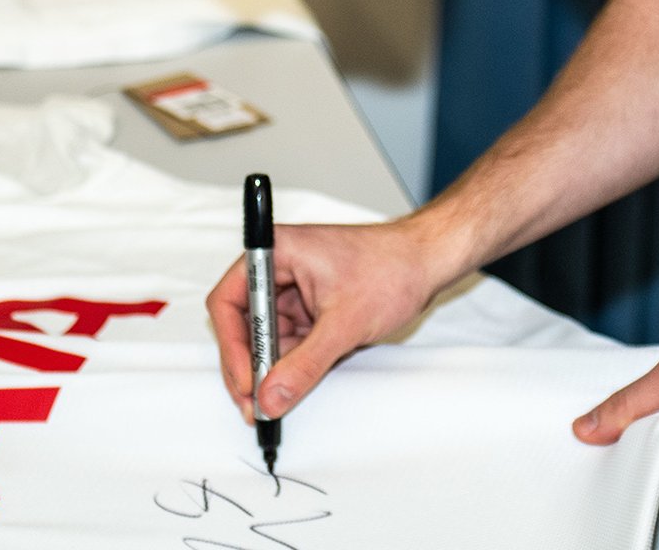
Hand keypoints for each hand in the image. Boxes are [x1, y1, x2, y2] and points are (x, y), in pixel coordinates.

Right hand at [206, 218, 450, 422]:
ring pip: (267, 338)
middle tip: (254, 405)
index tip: (244, 381)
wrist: (429, 263)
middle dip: (248, 365)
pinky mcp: (311, 308)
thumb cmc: (392, 269)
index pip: (230, 301)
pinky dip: (290, 366)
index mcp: (277, 253)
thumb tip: (271, 397)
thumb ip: (305, 364)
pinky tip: (291, 389)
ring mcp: (294, 290)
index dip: (231, 345)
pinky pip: (290, 342)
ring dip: (269, 370)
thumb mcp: (345, 323)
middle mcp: (279, 269)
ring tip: (272, 404)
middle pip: (243, 324)